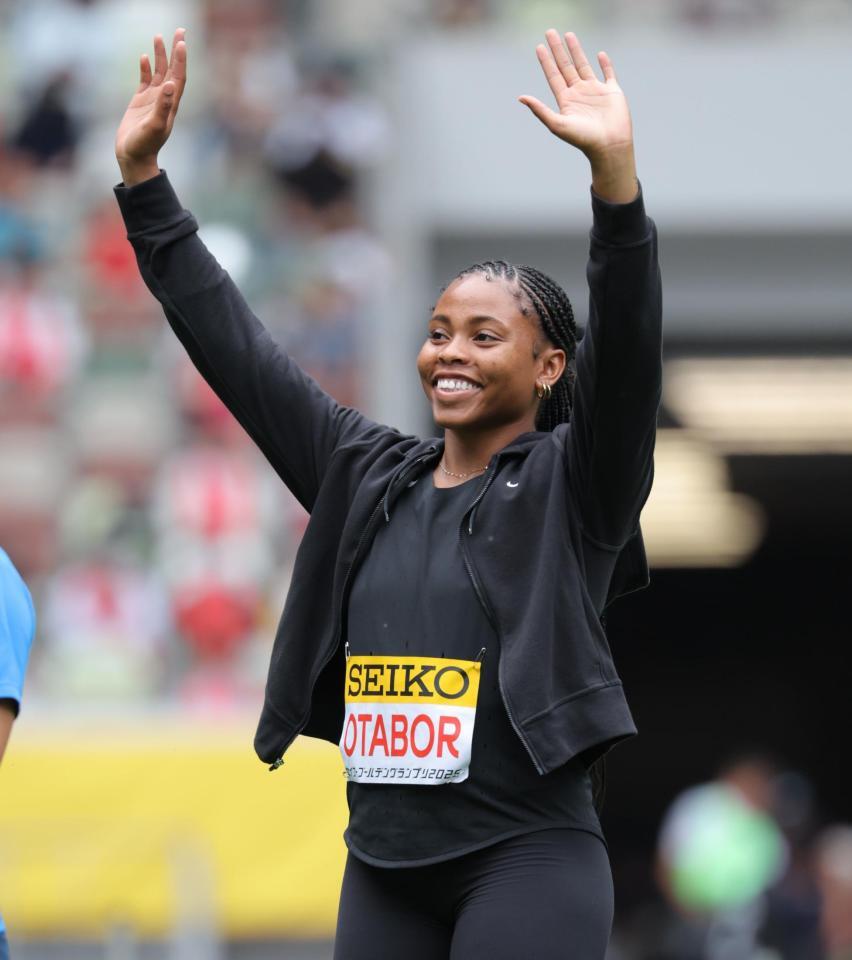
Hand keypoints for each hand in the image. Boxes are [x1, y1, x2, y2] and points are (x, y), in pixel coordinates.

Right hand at [115, 29, 187, 184]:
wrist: (133, 156)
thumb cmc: (145, 145)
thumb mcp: (154, 126)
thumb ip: (162, 106)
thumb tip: (169, 85)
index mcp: (171, 104)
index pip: (179, 77)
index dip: (181, 59)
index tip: (182, 42)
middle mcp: (164, 99)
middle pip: (173, 70)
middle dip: (176, 51)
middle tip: (180, 30)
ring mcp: (152, 100)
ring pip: (159, 72)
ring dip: (160, 55)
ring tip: (159, 36)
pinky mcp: (140, 102)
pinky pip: (145, 80)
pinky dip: (145, 68)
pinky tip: (143, 57)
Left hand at [519, 30, 636, 202]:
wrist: (609, 146)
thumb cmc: (583, 138)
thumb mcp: (557, 124)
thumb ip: (540, 110)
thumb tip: (520, 97)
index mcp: (566, 101)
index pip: (553, 76)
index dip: (546, 61)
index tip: (539, 47)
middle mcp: (579, 94)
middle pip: (566, 66)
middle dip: (558, 50)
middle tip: (550, 32)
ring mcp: (595, 92)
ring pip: (584, 65)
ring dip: (576, 51)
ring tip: (569, 34)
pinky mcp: (612, 92)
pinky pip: (608, 74)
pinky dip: (605, 64)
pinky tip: (600, 54)